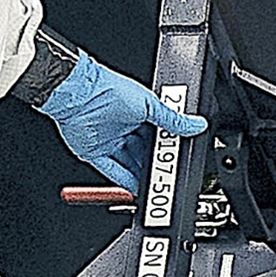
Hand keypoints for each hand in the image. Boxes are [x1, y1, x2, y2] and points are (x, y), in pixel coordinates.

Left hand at [36, 51, 208, 191]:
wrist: (79, 94)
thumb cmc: (109, 89)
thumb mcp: (150, 104)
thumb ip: (173, 120)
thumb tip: (196, 124)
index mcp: (138, 112)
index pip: (158, 134)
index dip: (168, 146)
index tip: (179, 156)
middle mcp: (123, 127)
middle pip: (144, 151)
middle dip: (156, 163)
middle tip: (170, 172)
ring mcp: (108, 141)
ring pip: (130, 163)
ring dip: (142, 174)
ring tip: (157, 183)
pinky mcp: (94, 153)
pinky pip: (112, 170)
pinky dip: (124, 180)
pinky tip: (137, 187)